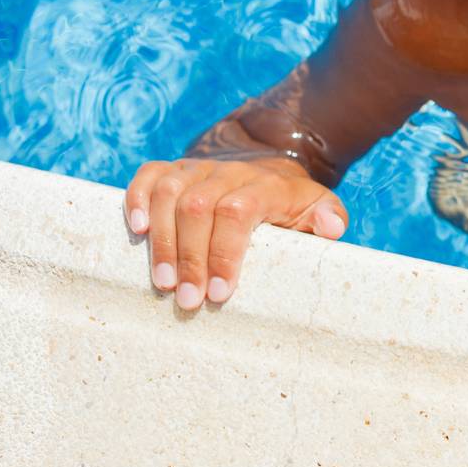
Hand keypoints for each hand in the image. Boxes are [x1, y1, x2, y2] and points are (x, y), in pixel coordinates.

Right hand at [123, 157, 348, 310]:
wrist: (268, 166)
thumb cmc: (290, 202)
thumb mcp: (317, 207)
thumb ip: (329, 217)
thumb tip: (331, 229)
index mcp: (264, 185)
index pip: (237, 212)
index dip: (225, 252)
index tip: (221, 293)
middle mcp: (228, 172)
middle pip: (198, 207)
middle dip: (190, 258)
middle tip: (187, 300)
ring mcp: (198, 168)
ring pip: (169, 193)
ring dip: (163, 240)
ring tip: (162, 282)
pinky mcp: (173, 169)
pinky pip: (148, 175)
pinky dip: (136, 200)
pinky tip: (137, 232)